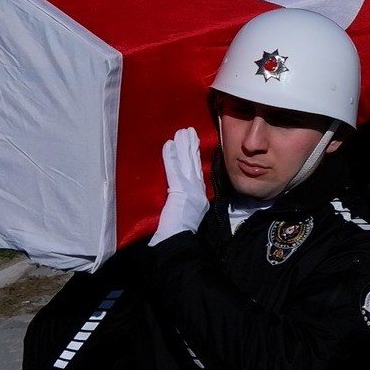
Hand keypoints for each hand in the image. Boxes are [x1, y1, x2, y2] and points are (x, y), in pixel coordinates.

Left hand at [148, 128, 209, 245]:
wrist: (180, 239)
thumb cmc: (181, 232)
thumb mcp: (190, 215)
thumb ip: (190, 202)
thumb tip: (187, 195)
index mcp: (200, 195)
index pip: (198, 170)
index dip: (195, 155)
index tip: (194, 142)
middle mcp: (198, 189)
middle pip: (194, 162)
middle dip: (191, 145)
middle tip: (188, 130)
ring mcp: (190, 188)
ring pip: (186, 162)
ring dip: (183, 146)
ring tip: (181, 131)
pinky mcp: (179, 189)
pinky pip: (174, 169)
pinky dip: (171, 156)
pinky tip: (169, 144)